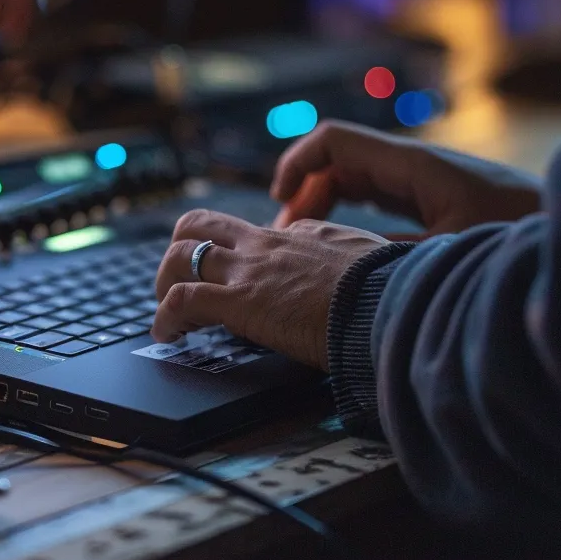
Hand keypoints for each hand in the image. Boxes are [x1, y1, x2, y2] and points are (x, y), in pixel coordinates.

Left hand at [152, 209, 388, 368]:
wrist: (392, 302)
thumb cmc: (395, 292)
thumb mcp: (376, 267)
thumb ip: (358, 270)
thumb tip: (364, 284)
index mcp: (306, 234)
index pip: (258, 236)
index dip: (241, 261)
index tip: (242, 286)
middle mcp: (270, 244)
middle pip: (204, 225)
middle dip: (184, 248)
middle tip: (181, 280)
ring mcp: (251, 269)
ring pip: (182, 254)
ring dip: (166, 282)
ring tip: (168, 314)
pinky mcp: (240, 300)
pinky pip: (182, 300)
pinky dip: (165, 317)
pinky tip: (166, 335)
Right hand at [270, 121, 542, 236]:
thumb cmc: (519, 241)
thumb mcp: (446, 253)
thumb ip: (388, 254)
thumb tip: (333, 264)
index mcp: (415, 165)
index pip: (334, 142)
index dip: (296, 165)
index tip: (278, 206)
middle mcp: (416, 165)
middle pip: (337, 161)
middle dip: (303, 193)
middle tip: (288, 241)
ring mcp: (425, 180)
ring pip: (354, 178)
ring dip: (323, 205)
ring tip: (306, 248)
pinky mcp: (435, 199)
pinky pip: (376, 196)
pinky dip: (349, 214)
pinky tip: (345, 251)